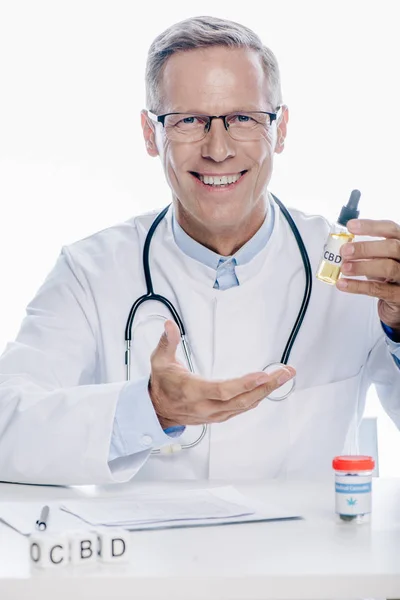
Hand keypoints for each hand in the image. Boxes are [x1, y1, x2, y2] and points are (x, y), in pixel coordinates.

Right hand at [148, 320, 295, 428]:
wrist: (157, 410)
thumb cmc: (162, 384)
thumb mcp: (159, 360)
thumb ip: (167, 342)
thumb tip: (169, 325)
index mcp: (192, 391)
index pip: (222, 390)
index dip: (244, 384)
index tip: (262, 375)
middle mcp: (206, 406)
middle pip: (242, 399)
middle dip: (266, 386)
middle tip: (285, 373)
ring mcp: (214, 414)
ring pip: (245, 405)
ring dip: (266, 392)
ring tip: (283, 377)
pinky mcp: (219, 416)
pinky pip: (242, 408)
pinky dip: (257, 398)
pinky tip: (268, 388)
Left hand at [337, 218, 399, 330]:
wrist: (397, 306)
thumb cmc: (389, 280)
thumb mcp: (382, 261)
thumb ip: (368, 252)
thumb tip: (343, 245)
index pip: (391, 229)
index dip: (371, 226)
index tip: (351, 226)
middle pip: (392, 247)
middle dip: (365, 248)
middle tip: (345, 251)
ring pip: (388, 268)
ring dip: (361, 266)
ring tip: (344, 268)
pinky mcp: (399, 297)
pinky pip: (377, 289)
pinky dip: (357, 286)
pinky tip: (343, 284)